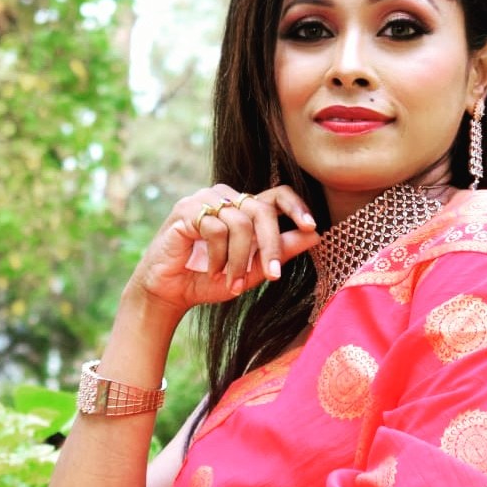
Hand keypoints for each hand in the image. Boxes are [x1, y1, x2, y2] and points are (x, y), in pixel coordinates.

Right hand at [129, 184, 319, 314]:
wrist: (170, 292)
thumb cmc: (209, 279)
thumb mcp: (252, 270)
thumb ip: (279, 252)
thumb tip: (315, 235)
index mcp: (245, 208)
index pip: (278, 194)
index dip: (296, 206)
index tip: (310, 227)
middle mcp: (227, 198)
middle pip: (262, 210)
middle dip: (271, 245)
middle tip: (273, 275)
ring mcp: (205, 200)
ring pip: (241, 223)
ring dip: (239, 259)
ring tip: (230, 281)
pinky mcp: (186, 210)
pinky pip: (216, 229)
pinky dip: (219, 257)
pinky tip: (211, 270)